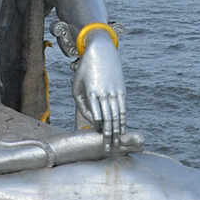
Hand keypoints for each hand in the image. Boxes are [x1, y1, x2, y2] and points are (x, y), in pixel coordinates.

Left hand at [71, 33, 126, 153]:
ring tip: (116, 142)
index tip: (98, 135)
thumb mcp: (76, 85)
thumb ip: (80, 103)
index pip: (96, 115)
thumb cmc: (85, 70)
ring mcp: (114, 91)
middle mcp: (104, 93)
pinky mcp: (121, 90)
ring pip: (117, 115)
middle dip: (108, 134)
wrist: (101, 51)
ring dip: (117, 130)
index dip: (97, 127)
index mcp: (92, 92)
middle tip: (107, 148)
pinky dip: (123, 120)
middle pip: (108, 118)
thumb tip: (89, 119)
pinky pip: (123, 108)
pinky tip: (122, 129)